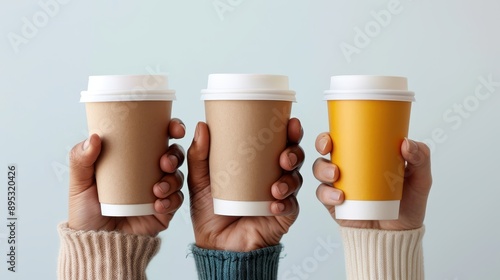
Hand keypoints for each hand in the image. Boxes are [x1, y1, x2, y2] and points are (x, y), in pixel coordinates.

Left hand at [67, 118, 185, 236]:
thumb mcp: (80, 182)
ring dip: (173, 179)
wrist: (95, 243)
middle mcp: (150, 172)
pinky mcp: (164, 211)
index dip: (172, 128)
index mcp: (134, 158)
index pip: (157, 137)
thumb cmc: (86, 211)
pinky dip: (171, 201)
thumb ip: (81, 159)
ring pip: (177, 177)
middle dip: (175, 155)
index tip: (173, 128)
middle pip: (174, 155)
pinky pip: (176, 201)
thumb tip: (94, 137)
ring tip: (158, 189)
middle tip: (165, 163)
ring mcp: (159, 191)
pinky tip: (158, 205)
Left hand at [187, 118, 303, 251]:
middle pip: (294, 157)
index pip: (279, 141)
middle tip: (284, 157)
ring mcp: (280, 196)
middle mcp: (273, 175)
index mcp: (259, 162)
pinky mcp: (282, 215)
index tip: (291, 123)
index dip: (290, 131)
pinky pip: (290, 206)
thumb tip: (201, 126)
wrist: (215, 244)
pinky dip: (284, 204)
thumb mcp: (200, 180)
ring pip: (296, 179)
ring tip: (277, 186)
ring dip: (290, 179)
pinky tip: (274, 204)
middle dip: (294, 152)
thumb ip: (199, 155)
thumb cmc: (210, 210)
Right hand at [313, 133, 431, 229]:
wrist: (398, 235)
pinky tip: (340, 197)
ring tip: (335, 175)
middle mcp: (347, 166)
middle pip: (325, 149)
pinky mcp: (334, 203)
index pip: (345, 135)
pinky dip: (327, 193)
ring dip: (323, 169)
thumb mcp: (420, 179)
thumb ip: (420, 158)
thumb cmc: (408, 204)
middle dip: (321, 143)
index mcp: (364, 154)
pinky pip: (322, 194)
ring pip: (320, 169)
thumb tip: (406, 143)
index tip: (335, 131)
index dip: (335, 128)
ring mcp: (338, 184)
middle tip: (328, 148)